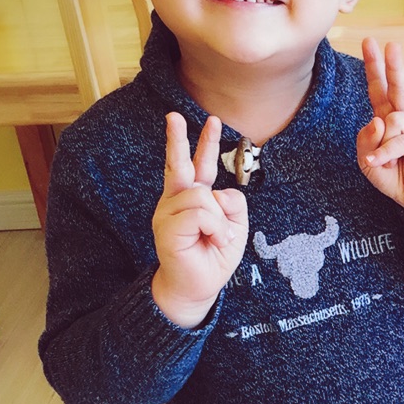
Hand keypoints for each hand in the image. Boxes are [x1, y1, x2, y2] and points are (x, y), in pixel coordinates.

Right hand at [151, 113, 247, 327]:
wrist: (197, 287)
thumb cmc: (214, 257)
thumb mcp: (236, 228)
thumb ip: (233, 204)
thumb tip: (217, 193)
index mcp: (192, 198)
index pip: (198, 166)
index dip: (205, 144)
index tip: (211, 121)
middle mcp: (176, 201)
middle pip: (179, 165)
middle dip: (178, 139)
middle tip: (174, 116)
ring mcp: (168, 212)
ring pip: (203, 196)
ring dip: (220, 221)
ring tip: (217, 239)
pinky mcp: (166, 227)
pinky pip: (200, 212)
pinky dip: (214, 227)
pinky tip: (211, 240)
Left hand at [357, 38, 403, 228]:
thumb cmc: (396, 177)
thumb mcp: (368, 161)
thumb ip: (366, 140)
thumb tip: (377, 121)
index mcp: (390, 118)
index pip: (380, 89)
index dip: (374, 67)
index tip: (370, 43)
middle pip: (398, 87)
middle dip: (393, 66)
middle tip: (391, 45)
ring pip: (394, 120)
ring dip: (384, 144)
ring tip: (385, 161)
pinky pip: (402, 141)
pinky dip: (388, 153)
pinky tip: (381, 163)